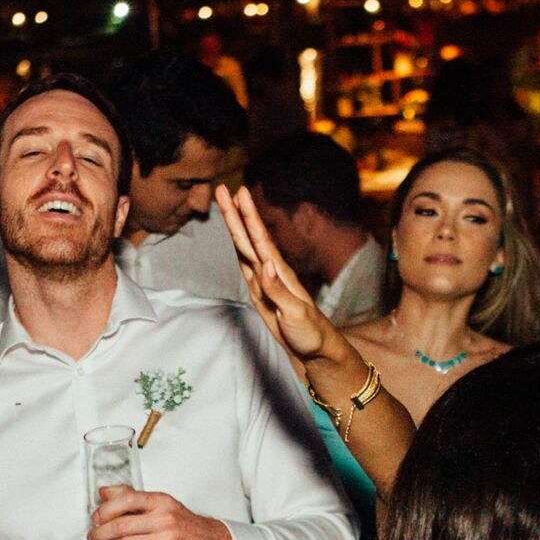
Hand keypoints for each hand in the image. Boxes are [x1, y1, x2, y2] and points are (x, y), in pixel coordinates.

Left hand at [89, 488, 234, 539]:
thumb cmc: (181, 523)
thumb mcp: (160, 503)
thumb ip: (131, 496)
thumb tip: (103, 492)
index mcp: (161, 502)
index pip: (127, 500)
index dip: (106, 510)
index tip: (96, 518)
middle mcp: (165, 519)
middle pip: (122, 526)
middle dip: (100, 533)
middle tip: (93, 538)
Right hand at [214, 184, 335, 365]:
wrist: (316, 350)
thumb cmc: (310, 333)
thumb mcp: (295, 313)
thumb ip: (278, 290)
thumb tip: (265, 264)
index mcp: (279, 273)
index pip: (259, 239)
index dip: (247, 216)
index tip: (238, 193)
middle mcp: (271, 272)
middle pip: (249, 238)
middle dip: (235, 214)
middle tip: (223, 189)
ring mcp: (265, 281)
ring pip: (245, 248)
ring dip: (236, 227)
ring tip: (227, 205)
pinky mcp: (261, 294)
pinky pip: (246, 267)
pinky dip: (238, 250)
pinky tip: (236, 240)